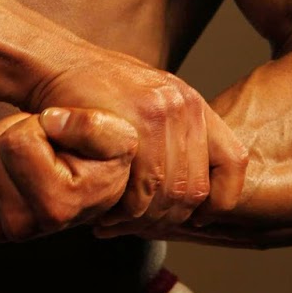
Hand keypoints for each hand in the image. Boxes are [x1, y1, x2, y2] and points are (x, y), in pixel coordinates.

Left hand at [0, 108, 137, 242]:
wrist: (86, 185)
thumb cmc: (100, 159)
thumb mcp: (117, 136)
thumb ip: (91, 125)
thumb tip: (50, 121)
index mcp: (59, 206)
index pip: (17, 144)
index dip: (34, 125)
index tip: (55, 137)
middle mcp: (24, 226)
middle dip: (11, 130)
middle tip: (39, 145)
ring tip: (21, 153)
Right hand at [27, 52, 248, 233]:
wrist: (58, 65)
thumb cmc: (98, 92)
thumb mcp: (148, 103)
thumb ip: (174, 139)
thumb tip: (193, 196)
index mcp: (194, 104)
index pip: (233, 162)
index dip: (221, 199)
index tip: (198, 216)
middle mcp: (183, 106)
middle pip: (194, 188)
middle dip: (165, 218)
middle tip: (137, 226)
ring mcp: (158, 113)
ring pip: (166, 193)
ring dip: (141, 218)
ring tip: (117, 222)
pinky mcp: (130, 123)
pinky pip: (137, 188)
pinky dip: (122, 210)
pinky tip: (105, 211)